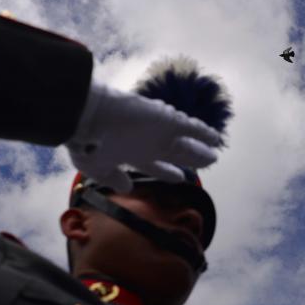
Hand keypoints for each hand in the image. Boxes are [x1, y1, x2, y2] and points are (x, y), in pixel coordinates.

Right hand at [66, 81, 223, 192]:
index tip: (180, 177)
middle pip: (175, 154)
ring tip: (214, 155)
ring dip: (200, 148)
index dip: (168, 172)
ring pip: (186, 142)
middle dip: (190, 159)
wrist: (89, 115)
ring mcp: (158, 131)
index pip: (154, 165)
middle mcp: (147, 143)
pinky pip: (190, 127)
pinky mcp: (166, 119)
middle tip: (206, 163)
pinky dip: (203, 132)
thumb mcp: (95, 167)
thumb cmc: (88, 143)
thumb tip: (127, 188)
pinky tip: (215, 139)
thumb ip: (112, 178)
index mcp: (131, 154)